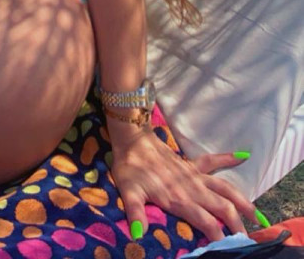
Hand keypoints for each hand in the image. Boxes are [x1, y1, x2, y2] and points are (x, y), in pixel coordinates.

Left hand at [110, 128, 257, 241]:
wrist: (132, 138)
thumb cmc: (130, 168)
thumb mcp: (129, 192)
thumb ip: (136, 213)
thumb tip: (138, 235)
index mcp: (179, 199)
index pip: (207, 222)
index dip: (219, 237)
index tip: (230, 247)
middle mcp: (192, 188)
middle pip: (222, 208)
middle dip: (237, 224)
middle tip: (249, 239)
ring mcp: (194, 175)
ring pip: (224, 188)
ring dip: (241, 200)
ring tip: (257, 215)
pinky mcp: (192, 164)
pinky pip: (213, 161)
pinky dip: (229, 158)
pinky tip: (244, 155)